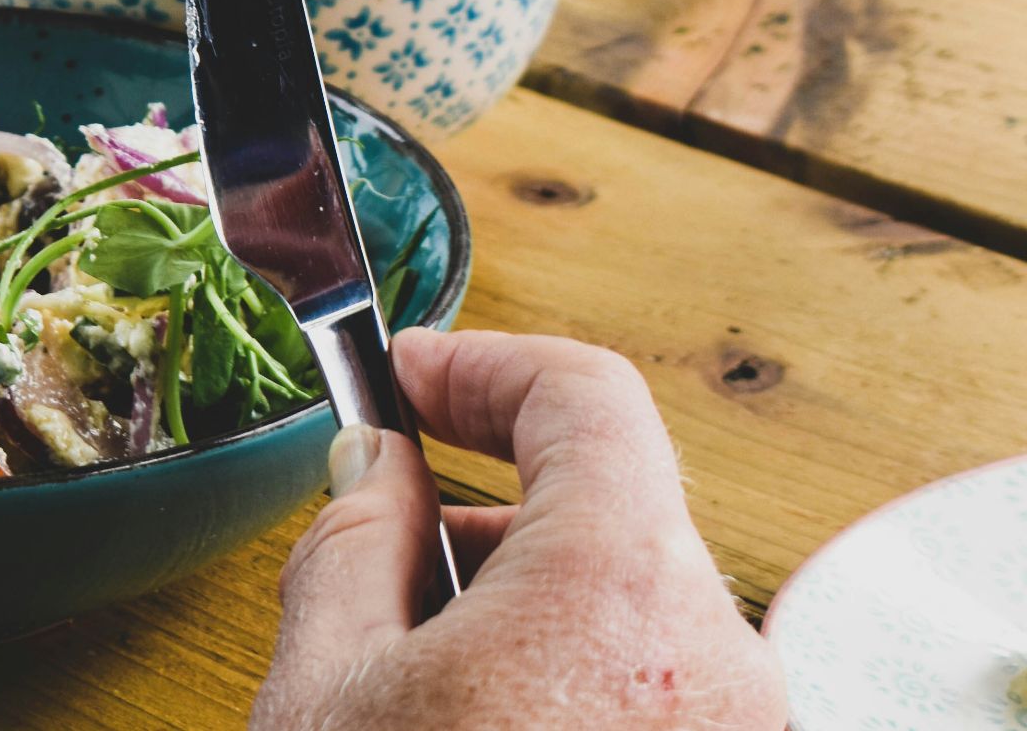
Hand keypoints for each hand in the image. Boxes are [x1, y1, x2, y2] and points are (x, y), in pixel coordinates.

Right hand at [254, 328, 786, 729]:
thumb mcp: (326, 688)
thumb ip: (349, 544)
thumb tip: (373, 466)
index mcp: (615, 592)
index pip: (587, 395)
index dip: (486, 364)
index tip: (413, 373)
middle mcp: (712, 655)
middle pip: (606, 501)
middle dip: (484, 494)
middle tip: (383, 512)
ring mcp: (731, 722)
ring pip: (623, 597)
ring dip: (519, 588)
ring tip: (411, 652)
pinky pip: (649, 674)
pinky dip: (563, 661)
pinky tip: (475, 709)